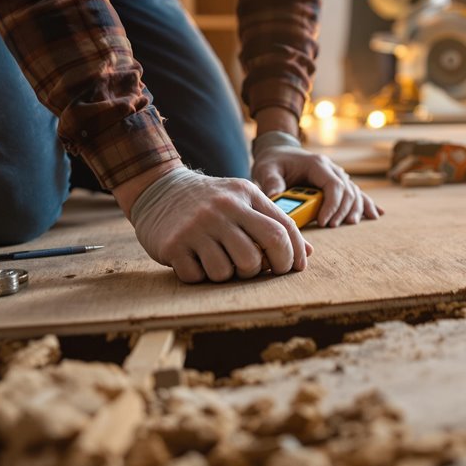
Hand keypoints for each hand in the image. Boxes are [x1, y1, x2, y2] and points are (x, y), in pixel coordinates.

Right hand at [127, 165, 311, 282]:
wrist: (158, 189)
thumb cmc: (211, 202)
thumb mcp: (243, 200)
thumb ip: (275, 222)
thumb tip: (307, 253)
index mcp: (246, 194)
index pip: (282, 230)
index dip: (293, 256)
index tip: (293, 269)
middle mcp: (223, 208)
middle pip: (258, 255)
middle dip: (262, 270)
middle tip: (254, 269)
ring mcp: (197, 226)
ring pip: (227, 271)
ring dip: (227, 274)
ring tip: (218, 260)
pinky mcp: (173, 244)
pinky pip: (198, 277)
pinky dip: (200, 276)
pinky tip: (195, 260)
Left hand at [251, 132, 382, 227]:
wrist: (279, 152)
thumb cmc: (273, 162)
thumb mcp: (266, 169)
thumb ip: (270, 182)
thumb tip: (275, 197)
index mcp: (317, 165)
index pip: (334, 185)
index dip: (333, 205)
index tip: (324, 222)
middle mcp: (331, 169)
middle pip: (347, 191)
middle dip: (342, 210)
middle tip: (331, 226)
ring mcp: (337, 175)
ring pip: (355, 192)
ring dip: (355, 209)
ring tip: (350, 223)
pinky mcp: (338, 183)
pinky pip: (356, 193)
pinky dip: (366, 204)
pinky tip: (376, 214)